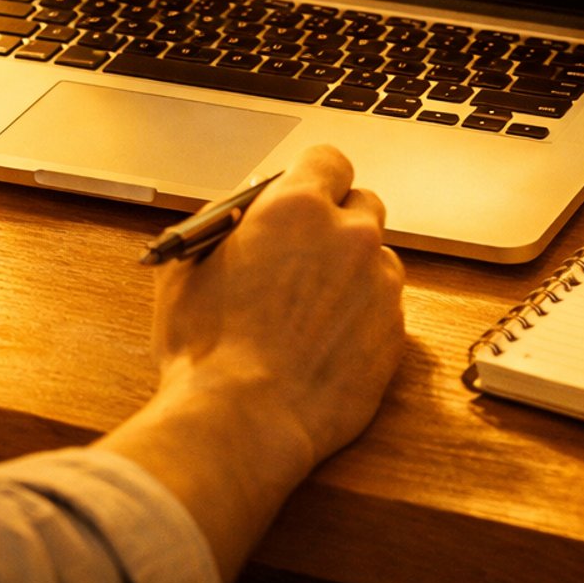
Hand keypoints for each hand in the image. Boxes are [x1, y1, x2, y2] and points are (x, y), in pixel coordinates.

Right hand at [93, 146, 405, 582]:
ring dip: (352, 274)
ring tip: (309, 313)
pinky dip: (361, 320)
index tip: (303, 194)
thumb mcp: (187, 269)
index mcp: (298, 208)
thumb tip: (238, 220)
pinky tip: (324, 346)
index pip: (329, 160)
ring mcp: (380, 286)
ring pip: (377, 260)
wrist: (242, 422)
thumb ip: (223, 229)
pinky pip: (384, 311)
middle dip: (338, 222)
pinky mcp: (395, 334)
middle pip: (363, 204)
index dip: (313, 177)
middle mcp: (351, 237)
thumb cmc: (206, 348)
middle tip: (306, 253)